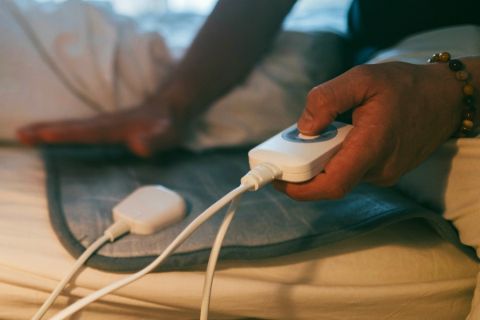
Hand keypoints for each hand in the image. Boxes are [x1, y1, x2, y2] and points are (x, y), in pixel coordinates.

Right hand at [17, 97, 187, 156]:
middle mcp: (107, 123)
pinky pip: (79, 129)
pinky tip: (52, 135)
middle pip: (71, 127)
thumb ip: (156, 140)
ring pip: (73, 126)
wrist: (174, 106)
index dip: (65, 133)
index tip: (43, 134)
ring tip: (26, 134)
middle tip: (21, 134)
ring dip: (48, 129)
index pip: (86, 131)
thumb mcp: (169, 133)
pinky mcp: (107, 126)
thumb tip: (138, 145)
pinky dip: (61, 130)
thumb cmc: (171, 122)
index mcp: (116, 127)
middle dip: (45, 130)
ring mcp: (105, 124)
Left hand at [275, 61, 463, 199]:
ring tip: (315, 134)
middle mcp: (378, 168)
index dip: (300, 189)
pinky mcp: (384, 171)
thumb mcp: (362, 78)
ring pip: (340, 175)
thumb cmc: (406, 86)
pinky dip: (336, 158)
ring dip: (320, 161)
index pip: (332, 184)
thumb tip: (304, 127)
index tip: (278, 180)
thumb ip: (328, 99)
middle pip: (330, 181)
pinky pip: (351, 170)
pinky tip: (335, 137)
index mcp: (373, 146)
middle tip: (288, 146)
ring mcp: (383, 173)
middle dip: (303, 168)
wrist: (445, 99)